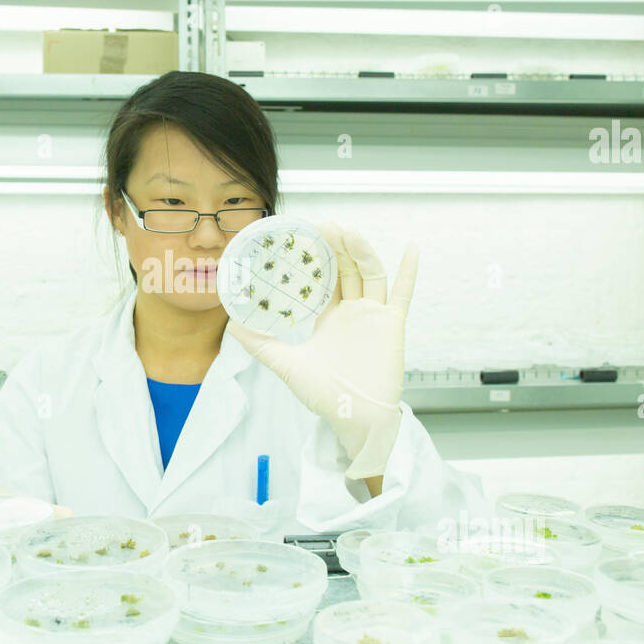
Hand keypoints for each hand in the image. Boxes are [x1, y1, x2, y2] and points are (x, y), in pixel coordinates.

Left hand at [226, 223, 417, 479]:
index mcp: (329, 318)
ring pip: (370, 275)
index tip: (305, 235)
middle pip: (347, 270)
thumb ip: (261, 345)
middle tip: (324, 224)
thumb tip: (231, 325)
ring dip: (361, 252)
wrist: (354, 418)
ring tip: (347, 232)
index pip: (323, 279)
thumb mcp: (287, 364)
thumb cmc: (324, 395)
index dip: (317, 258)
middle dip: (337, 246)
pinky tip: (411, 248)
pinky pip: (403, 294)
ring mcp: (374, 316)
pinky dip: (408, 271)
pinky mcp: (392, 325)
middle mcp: (352, 312)